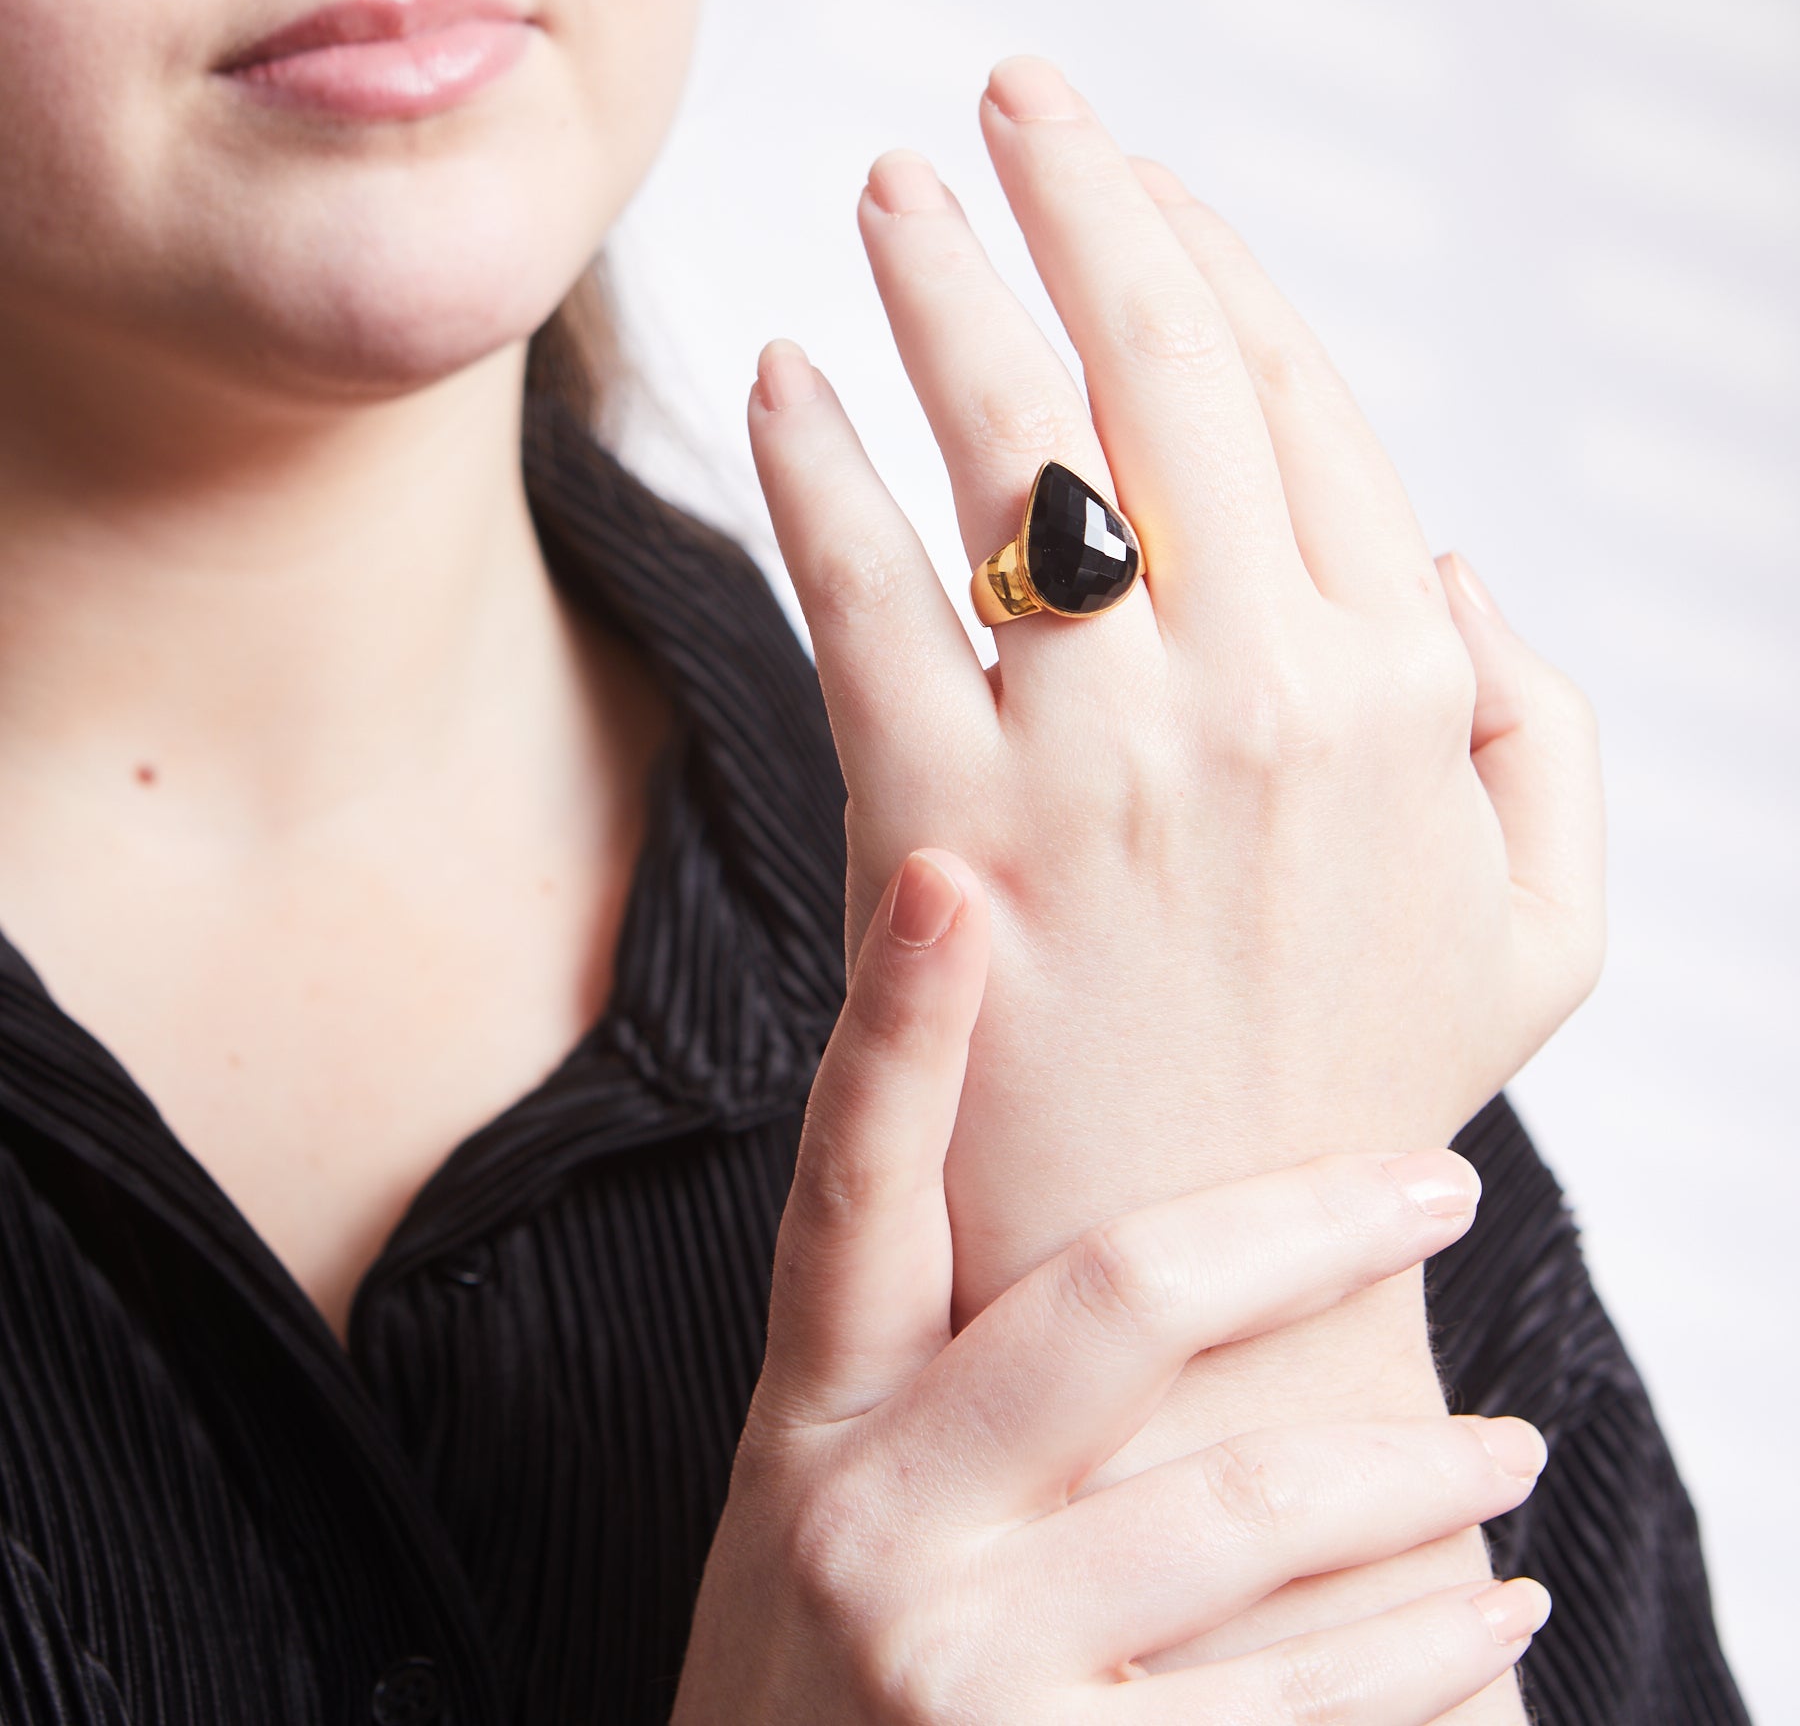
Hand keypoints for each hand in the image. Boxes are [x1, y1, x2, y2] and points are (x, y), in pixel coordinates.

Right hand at [674, 847, 1550, 1724]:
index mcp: (812, 1419)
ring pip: (1247, 1514)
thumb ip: (929, 1369)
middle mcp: (873, 1519)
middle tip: (1440, 1185)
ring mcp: (957, 1666)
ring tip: (1508, 1450)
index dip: (895, 1030)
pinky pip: (1292, 1707)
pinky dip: (1419, 1659)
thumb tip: (1118, 1233)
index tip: (948, 883)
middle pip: (1113, 1302)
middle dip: (1308, 1229)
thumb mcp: (819, 1500)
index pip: (849, 1185)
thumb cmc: (818, 1672)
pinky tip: (1488, 1623)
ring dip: (1416, 1479)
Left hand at [745, 53, 1604, 1313]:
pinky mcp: (946, 833)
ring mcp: (1096, 761)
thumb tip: (1443, 556)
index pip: (1294, 406)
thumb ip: (1535, 728)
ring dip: (939, 290)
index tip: (1138, 185)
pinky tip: (778, 386)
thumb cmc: (1359, 1093)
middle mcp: (1256, 692)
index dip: (1210, 265)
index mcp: (1398, 685)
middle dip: (1078, 201)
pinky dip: (812, 475)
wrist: (1209, 1286)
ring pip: (1011, 453)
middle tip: (1010, 101)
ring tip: (886, 194)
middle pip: (1157, 377)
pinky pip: (863, 603)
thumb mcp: (1539, 926)